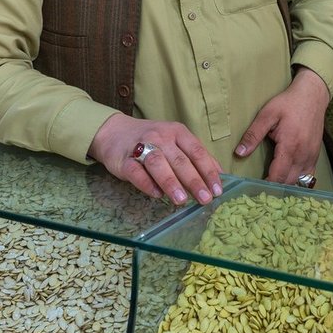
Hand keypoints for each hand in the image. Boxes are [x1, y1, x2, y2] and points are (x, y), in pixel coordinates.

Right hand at [89, 113, 222, 206]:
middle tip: (205, 199)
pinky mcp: (124, 160)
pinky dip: (147, 184)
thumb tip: (219, 174)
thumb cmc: (152, 140)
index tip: (218, 190)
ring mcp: (141, 147)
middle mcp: (160, 136)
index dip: (208, 172)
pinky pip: (136, 172)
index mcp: (177, 132)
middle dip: (194, 181)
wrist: (113, 132)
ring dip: (171, 182)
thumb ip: (195, 156)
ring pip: (158, 164)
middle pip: (180, 160)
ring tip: (181, 200)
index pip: (197, 152)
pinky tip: (157, 194)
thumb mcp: (175, 141)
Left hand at [236, 66, 329, 185]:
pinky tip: (287, 178)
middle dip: (274, 187)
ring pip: (299, 182)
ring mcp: (311, 157)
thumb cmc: (288, 103)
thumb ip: (253, 135)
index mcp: (290, 146)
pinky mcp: (316, 156)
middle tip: (259, 187)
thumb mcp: (267, 115)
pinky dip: (297, 181)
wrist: (312, 96)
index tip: (254, 187)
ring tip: (272, 185)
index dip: (266, 184)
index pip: (278, 176)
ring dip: (285, 185)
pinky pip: (308, 176)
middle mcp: (303, 155)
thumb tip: (239, 153)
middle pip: (288, 182)